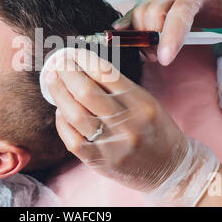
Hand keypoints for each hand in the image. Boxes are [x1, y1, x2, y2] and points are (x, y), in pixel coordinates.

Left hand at [45, 48, 186, 190]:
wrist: (169, 168)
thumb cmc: (156, 130)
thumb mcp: (147, 102)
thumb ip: (119, 87)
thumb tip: (84, 66)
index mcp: (141, 103)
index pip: (107, 74)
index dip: (85, 60)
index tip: (73, 53)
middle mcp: (127, 123)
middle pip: (86, 92)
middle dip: (67, 73)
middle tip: (58, 62)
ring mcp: (112, 144)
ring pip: (76, 114)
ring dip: (59, 93)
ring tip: (52, 79)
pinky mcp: (100, 161)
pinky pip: (72, 139)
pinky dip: (62, 122)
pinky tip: (60, 110)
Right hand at [112, 0, 221, 64]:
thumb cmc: (217, 3)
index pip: (180, 12)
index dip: (170, 35)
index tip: (164, 58)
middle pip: (153, 12)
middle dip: (152, 39)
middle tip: (159, 57)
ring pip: (140, 12)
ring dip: (141, 37)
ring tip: (152, 52)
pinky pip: (131, 11)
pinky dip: (125, 25)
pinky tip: (123, 36)